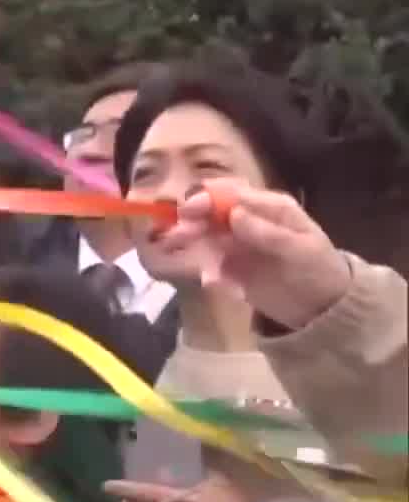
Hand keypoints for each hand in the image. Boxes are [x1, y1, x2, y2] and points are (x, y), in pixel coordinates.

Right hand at [160, 185, 352, 329]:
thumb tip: (235, 213)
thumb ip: (267, 232)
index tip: (186, 212)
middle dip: (191, 224)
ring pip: (204, 239)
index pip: (230, 193)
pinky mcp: (230, 269)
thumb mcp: (299, 250)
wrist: (323, 307)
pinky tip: (215, 285)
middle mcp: (247, 221)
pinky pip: (209, 266)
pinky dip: (208, 273)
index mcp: (268, 208)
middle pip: (209, 213)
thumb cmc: (318, 270)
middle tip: (177, 239)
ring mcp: (237, 245)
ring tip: (204, 271)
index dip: (206, 198)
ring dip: (195, 250)